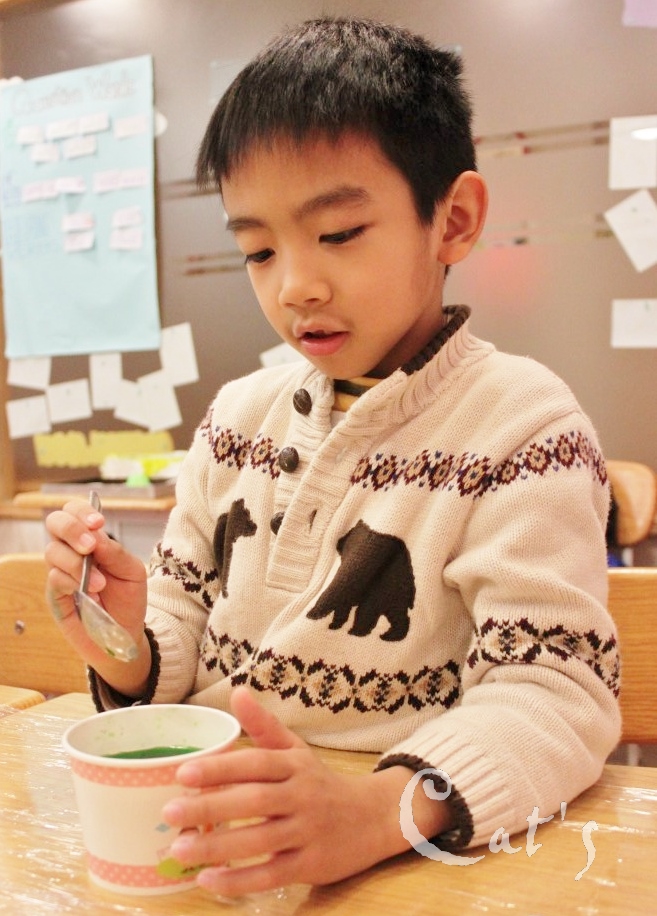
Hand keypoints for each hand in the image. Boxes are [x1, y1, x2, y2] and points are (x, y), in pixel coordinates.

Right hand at [44, 498, 150, 691]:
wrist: (125, 633)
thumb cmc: (128, 600)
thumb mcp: (132, 572)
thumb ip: (115, 552)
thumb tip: (95, 534)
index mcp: (92, 540)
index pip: (75, 512)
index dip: (82, 511)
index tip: (98, 522)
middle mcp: (72, 551)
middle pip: (55, 522)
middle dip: (72, 529)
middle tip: (90, 547)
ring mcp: (61, 571)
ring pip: (53, 551)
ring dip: (76, 563)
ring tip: (100, 583)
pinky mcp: (55, 594)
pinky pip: (54, 579)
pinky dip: (72, 582)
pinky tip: (90, 593)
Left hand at [162, 686, 452, 895]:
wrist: (374, 817)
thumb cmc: (321, 783)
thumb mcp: (297, 750)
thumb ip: (263, 726)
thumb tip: (236, 692)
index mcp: (294, 765)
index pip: (255, 763)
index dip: (220, 768)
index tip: (183, 773)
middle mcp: (302, 795)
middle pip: (253, 800)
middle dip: (210, 807)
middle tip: (170, 813)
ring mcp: (308, 832)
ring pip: (259, 840)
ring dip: (218, 846)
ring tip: (179, 849)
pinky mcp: (312, 865)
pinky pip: (272, 874)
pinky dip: (240, 880)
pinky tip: (209, 879)